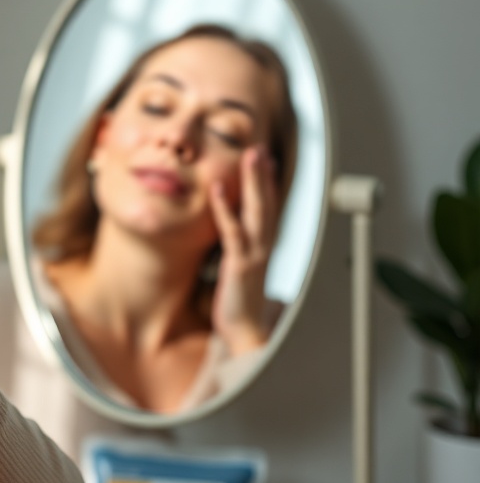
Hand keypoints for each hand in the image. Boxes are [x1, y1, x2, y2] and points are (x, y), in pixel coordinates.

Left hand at [208, 146, 278, 354]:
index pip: (267, 210)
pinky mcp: (240, 264)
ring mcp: (254, 254)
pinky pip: (232, 231)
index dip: (266, 185)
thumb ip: (237, 254)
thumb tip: (231, 242)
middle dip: (264, 175)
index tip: (264, 161)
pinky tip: (216, 188)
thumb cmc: (239, 305)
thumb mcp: (238, 273)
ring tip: (252, 155)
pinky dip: (224, 208)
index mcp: (263, 248)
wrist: (246, 333)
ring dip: (254, 182)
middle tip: (259, 149)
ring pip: (257, 211)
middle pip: (267, 203)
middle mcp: (264, 247)